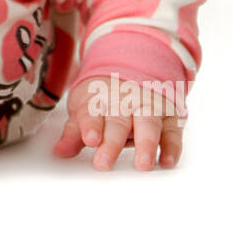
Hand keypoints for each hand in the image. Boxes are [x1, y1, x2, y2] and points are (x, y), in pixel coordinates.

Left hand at [52, 74, 185, 169]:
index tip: (90, 139)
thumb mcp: (85, 108)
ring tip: (142, 164)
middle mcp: (125, 102)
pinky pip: (173, 131)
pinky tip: (167, 161)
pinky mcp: (169, 117)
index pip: (93, 113)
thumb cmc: (105, 97)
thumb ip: (74, 132)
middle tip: (103, 163)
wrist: (134, 69)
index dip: (91, 126)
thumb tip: (60, 151)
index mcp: (100, 100)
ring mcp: (149, 108)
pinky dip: (172, 147)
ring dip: (146, 144)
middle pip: (118, 122)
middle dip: (111, 143)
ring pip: (148, 124)